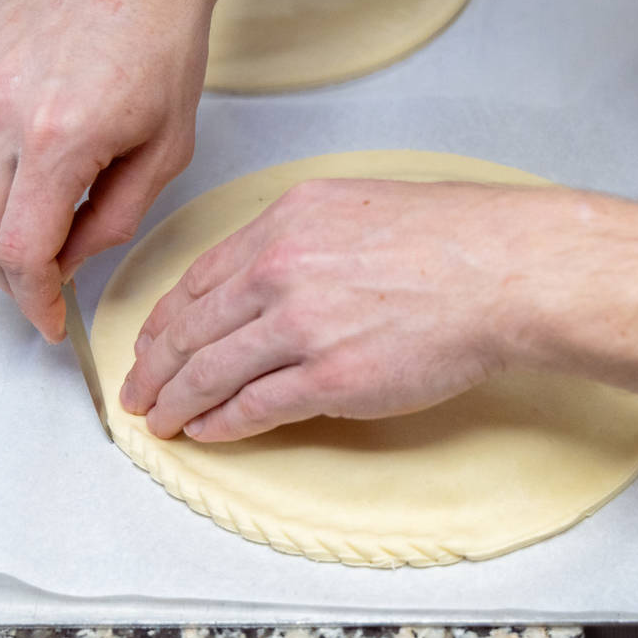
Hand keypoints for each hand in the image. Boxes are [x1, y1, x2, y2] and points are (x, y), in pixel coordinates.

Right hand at [0, 0, 223, 341]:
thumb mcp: (165, 154)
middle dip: (12, 276)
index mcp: (60, 138)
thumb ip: (111, 222)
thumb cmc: (162, 49)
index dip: (35, 301)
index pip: (20, 254)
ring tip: (41, 216)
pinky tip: (15, 166)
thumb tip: (66, 264)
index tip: (49, 320)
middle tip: (47, 281)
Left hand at [119, 179, 549, 441]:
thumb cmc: (446, 237)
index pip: (198, 279)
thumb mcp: (354, 205)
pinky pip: (254, 407)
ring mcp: (301, 326)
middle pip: (190, 329)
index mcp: (282, 225)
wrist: (500, 270)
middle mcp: (279, 271)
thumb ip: (298, 238)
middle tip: (137, 390)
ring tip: (159, 419)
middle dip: (154, 366)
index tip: (153, 341)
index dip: (165, 319)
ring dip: (177, 401)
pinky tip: (206, 432)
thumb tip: (264, 276)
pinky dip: (221, 424)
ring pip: (211, 373)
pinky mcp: (330, 378)